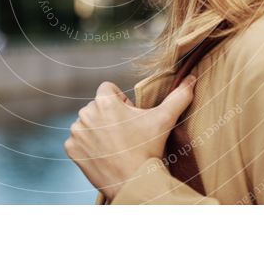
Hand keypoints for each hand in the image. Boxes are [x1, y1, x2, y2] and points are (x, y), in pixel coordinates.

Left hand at [64, 75, 197, 200]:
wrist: (134, 184)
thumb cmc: (148, 149)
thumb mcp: (164, 120)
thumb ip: (178, 96)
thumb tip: (192, 79)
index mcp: (104, 101)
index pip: (108, 88)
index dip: (122, 101)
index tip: (131, 118)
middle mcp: (86, 113)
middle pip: (98, 106)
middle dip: (110, 116)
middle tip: (126, 134)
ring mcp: (77, 133)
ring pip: (88, 122)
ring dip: (98, 130)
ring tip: (116, 146)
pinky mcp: (72, 149)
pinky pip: (78, 140)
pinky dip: (88, 145)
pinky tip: (103, 154)